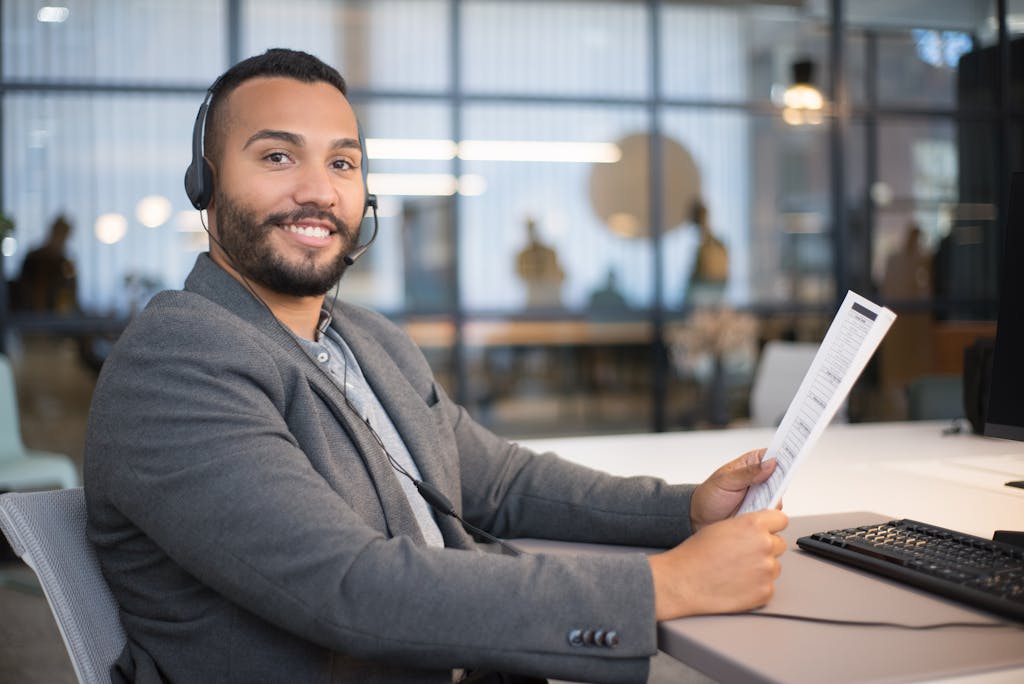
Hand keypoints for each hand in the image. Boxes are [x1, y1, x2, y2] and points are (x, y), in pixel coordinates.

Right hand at [648, 509, 788, 619]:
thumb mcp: (721, 527)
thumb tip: (761, 529)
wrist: (684, 582)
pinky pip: (768, 586)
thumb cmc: (696, 554)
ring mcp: (766, 570)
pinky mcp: (765, 592)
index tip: (766, 531)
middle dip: (765, 549)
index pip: (781, 520)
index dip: (772, 526)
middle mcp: (764, 545)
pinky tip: (737, 583)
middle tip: (743, 555)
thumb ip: (747, 525)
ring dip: (761, 568)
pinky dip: (756, 586)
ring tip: (736, 571)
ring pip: (774, 566)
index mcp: (753, 525)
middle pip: (779, 544)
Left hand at [690, 448, 776, 531]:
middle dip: (779, 481)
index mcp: (751, 463)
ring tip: (755, 502)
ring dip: (771, 499)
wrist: (701, 518)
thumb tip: (770, 463)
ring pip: (779, 495)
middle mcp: (759, 478)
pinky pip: (773, 511)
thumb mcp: (726, 480)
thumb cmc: (709, 495)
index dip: (784, 453)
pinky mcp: (761, 511)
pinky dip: (767, 513)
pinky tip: (754, 512)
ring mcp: (762, 495)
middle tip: (769, 485)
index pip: (773, 454)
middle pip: (781, 476)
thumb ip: (749, 472)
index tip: (792, 456)